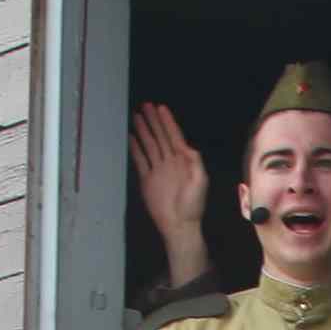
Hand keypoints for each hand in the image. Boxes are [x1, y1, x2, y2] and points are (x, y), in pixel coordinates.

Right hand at [131, 101, 214, 271]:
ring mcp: (158, 169)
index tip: (160, 107)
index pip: (174, 136)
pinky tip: (130, 137)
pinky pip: (140, 160)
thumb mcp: (200, 181)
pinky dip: (135, 148)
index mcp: (183, 160)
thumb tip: (186, 145)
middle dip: (153, 121)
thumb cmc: (193, 205)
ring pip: (149, 145)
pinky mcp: (147, 179)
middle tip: (145, 105)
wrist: (179, 224)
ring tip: (135, 116)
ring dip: (143, 131)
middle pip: (160, 136)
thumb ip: (195, 162)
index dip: (167, 122)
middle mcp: (169, 161)